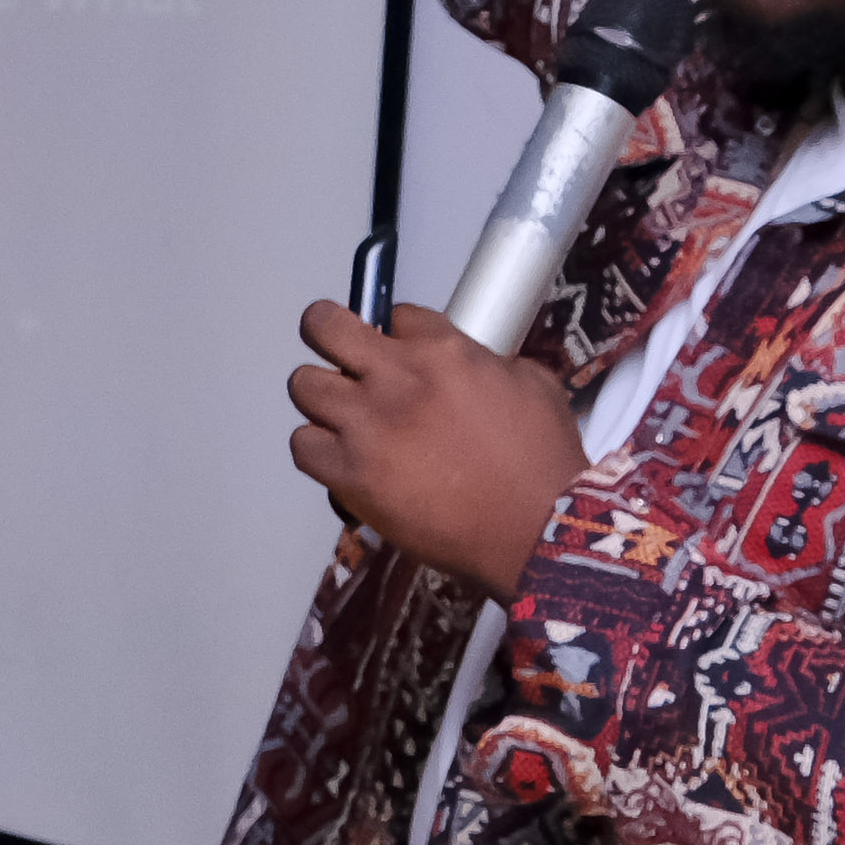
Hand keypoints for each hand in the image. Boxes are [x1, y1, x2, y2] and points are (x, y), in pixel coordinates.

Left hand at [289, 295, 591, 596]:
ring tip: (341, 414)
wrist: (537, 529)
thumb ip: (491, 363)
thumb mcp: (534, 386)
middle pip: (324, 326)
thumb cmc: (541, 468)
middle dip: (326, 331)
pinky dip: (316, 449)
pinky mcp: (351, 474)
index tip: (398, 349)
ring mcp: (368, 426)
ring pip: (304, 386)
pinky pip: (303, 446)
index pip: (395, 315)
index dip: (395, 333)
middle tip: (335, 348)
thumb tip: (474, 364)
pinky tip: (338, 456)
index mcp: (444, 352)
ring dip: (321, 397)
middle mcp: (398, 380)